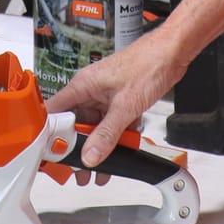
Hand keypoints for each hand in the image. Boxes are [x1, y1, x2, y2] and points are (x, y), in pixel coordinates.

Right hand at [47, 29, 187, 167]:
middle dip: (76, 148)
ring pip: (93, 126)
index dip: (51, 134)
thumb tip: (90, 156)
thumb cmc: (148, 64)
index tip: (54, 154)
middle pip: (74, 123)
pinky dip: (113, 139)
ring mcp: (104, 96)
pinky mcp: (118, 101)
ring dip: (96, 146)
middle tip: (77, 170)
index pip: (55, 112)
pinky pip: (110, 124)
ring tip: (98, 170)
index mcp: (83, 85)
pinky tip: (118, 154)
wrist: (172, 54)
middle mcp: (90, 90)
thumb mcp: (125, 106)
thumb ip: (107, 134)